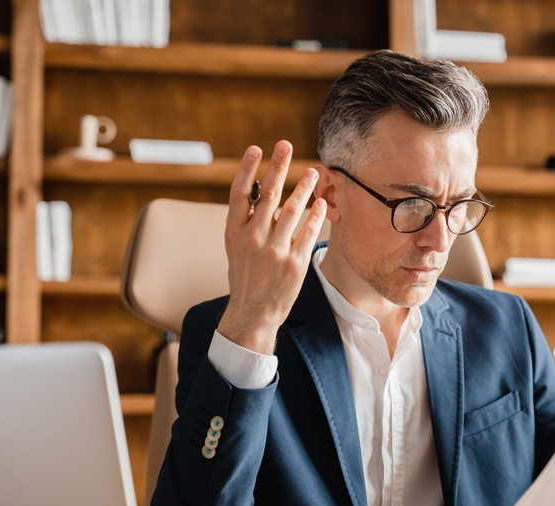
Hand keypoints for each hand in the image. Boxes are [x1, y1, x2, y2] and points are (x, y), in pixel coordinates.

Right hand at [217, 141, 326, 354]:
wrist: (253, 312)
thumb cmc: (246, 277)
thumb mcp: (236, 248)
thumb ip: (246, 222)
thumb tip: (260, 192)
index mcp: (234, 232)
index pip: (239, 193)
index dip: (247, 168)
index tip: (257, 148)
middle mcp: (253, 238)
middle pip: (267, 194)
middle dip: (278, 166)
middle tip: (285, 145)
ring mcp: (274, 250)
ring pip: (291, 209)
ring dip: (303, 187)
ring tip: (313, 171)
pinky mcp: (294, 262)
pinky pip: (308, 231)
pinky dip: (315, 215)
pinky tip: (321, 202)